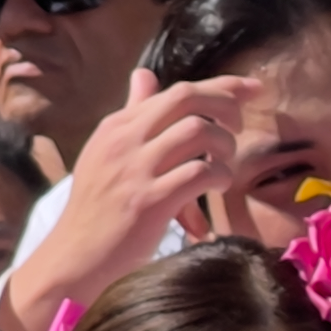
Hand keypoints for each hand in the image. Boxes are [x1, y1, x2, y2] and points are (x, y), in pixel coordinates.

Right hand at [0, 70, 252, 330]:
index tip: (253, 88)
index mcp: (117, 127)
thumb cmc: (100, 207)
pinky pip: (201, 173)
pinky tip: (217, 187)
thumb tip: (144, 75)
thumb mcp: (108, 152)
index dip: (222, 86)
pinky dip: (220, 176)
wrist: (76, 256)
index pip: (174, 91)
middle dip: (226, 106)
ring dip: (224, 146)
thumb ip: (133, 115)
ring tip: (222, 164)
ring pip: (198, 131)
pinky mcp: (150, 201)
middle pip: (186, 98)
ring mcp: (135, 170)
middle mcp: (124, 141)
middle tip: (240, 128)